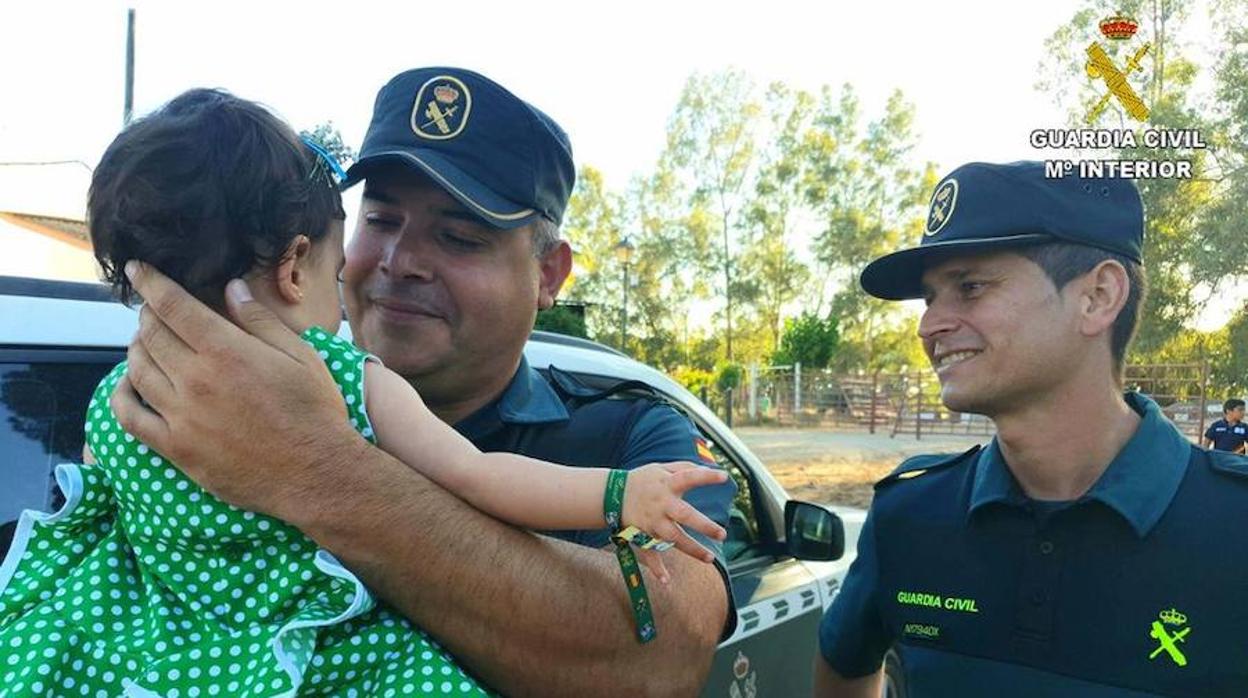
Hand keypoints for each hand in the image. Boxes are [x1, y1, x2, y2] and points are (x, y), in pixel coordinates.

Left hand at [109, 263, 356, 518]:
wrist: (316, 473)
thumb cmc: (315, 411)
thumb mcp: (301, 356)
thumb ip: (260, 321)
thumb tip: (231, 288)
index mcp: (226, 351)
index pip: (172, 305)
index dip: (151, 282)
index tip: (139, 270)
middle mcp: (195, 379)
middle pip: (151, 334)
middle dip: (148, 315)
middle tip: (155, 312)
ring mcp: (181, 416)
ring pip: (137, 370)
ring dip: (137, 349)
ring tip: (146, 342)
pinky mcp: (176, 448)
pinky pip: (130, 417)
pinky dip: (121, 395)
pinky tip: (129, 385)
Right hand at [619, 462, 728, 580]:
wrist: (613, 495)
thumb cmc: (643, 480)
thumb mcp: (661, 468)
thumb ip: (685, 468)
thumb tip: (710, 468)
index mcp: (666, 485)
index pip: (688, 477)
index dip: (705, 476)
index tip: (724, 476)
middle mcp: (661, 504)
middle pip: (684, 515)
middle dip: (703, 525)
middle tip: (722, 534)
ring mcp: (652, 522)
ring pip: (673, 538)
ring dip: (691, 549)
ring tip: (710, 558)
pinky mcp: (644, 535)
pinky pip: (649, 553)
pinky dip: (656, 568)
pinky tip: (666, 580)